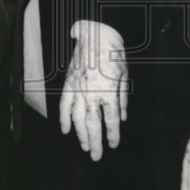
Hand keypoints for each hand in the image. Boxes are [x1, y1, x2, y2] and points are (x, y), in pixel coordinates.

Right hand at [59, 19, 128, 160]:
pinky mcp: (69, 82)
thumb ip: (122, 98)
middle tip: (96, 156)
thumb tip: (122, 117)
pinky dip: (64, 118)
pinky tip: (66, 130)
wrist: (97, 33)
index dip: (112, 135)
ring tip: (85, 146)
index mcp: (108, 91)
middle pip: (92, 123)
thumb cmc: (114, 53)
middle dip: (95, 142)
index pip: (110, 120)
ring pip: (76, 117)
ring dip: (80, 134)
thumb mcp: (125, 75)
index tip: (113, 145)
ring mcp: (78, 88)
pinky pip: (64, 104)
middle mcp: (91, 92)